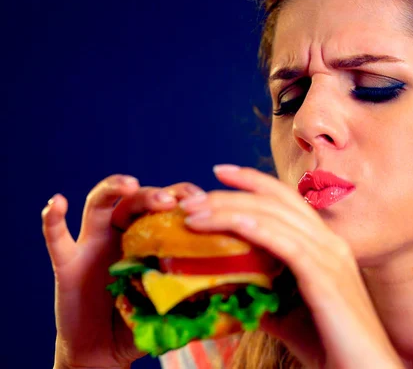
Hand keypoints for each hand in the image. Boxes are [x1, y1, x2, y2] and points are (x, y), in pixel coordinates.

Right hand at [42, 175, 204, 368]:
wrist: (104, 350)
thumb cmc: (143, 321)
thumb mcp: (173, 303)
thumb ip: (196, 291)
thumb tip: (236, 287)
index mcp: (150, 237)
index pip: (167, 205)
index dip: (182, 196)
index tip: (202, 198)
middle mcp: (122, 233)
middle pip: (135, 199)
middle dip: (152, 194)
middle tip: (170, 200)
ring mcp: (93, 244)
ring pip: (98, 204)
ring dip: (111, 189)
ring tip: (128, 184)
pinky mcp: (67, 263)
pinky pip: (56, 237)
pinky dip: (52, 220)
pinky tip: (57, 203)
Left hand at [180, 165, 404, 368]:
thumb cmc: (329, 346)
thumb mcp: (288, 315)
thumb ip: (264, 296)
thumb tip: (230, 289)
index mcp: (324, 245)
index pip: (286, 200)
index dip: (253, 181)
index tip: (219, 172)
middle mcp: (330, 243)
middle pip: (276, 201)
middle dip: (232, 192)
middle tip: (192, 196)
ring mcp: (331, 258)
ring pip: (276, 218)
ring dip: (232, 210)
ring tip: (194, 214)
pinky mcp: (327, 279)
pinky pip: (289, 245)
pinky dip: (259, 230)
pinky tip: (234, 224)